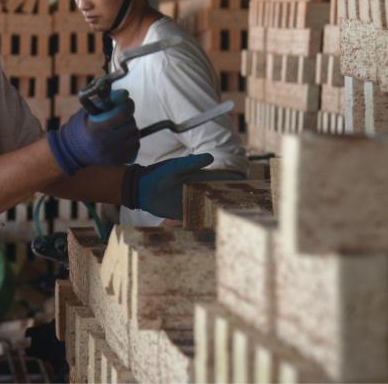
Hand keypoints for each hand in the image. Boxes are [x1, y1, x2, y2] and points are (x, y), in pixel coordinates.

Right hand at [47, 90, 138, 175]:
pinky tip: (127, 137)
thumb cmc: (81, 128)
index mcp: (98, 128)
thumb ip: (102, 104)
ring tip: (125, 127)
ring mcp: (112, 153)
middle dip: (129, 117)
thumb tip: (123, 94)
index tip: (128, 102)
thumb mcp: (87, 113)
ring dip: (132, 129)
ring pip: (135, 136)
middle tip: (124, 115)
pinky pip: (134, 148)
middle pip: (131, 125)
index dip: (129, 105)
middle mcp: (106, 142)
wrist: (72, 151)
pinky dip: (134, 141)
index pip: (123, 114)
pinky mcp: (116, 161)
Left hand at [122, 154, 245, 219]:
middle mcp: (197, 191)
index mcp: (198, 178)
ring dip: (219, 215)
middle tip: (246, 210)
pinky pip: (197, 220)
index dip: (234, 184)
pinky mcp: (182, 215)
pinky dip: (205, 224)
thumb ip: (191, 163)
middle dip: (230, 203)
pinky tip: (215, 229)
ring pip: (210, 210)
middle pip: (218, 198)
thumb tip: (211, 157)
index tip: (248, 188)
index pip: (220, 181)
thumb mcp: (175, 167)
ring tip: (234, 222)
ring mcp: (191, 203)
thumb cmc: (158, 174)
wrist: (140, 188)